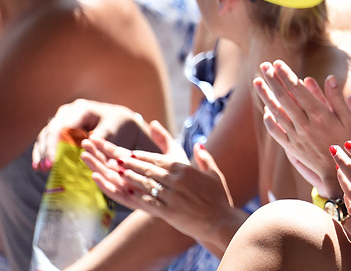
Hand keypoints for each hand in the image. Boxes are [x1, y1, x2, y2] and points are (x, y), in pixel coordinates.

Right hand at [32, 99, 150, 171]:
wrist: (121, 121)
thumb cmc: (120, 127)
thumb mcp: (113, 133)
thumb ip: (99, 141)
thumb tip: (85, 152)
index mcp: (82, 109)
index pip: (64, 127)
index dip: (57, 145)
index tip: (54, 161)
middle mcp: (69, 112)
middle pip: (52, 130)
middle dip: (48, 150)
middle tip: (46, 167)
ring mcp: (62, 119)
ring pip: (46, 135)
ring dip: (43, 152)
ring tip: (41, 169)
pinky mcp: (59, 129)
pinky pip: (47, 140)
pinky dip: (44, 152)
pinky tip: (39, 167)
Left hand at [80, 121, 233, 242]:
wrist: (220, 221)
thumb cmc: (218, 198)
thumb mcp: (214, 173)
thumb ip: (204, 158)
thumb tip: (198, 144)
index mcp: (186, 169)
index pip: (159, 159)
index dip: (142, 157)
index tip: (130, 154)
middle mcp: (176, 181)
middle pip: (149, 170)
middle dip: (131, 164)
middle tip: (116, 159)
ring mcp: (171, 196)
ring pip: (145, 184)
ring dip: (129, 177)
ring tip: (116, 173)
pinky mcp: (168, 211)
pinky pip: (148, 202)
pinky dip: (135, 196)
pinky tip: (125, 193)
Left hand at [254, 60, 350, 197]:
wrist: (338, 173)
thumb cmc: (346, 143)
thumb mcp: (349, 120)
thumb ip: (338, 99)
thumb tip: (330, 78)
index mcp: (320, 115)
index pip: (298, 90)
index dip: (286, 75)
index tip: (278, 63)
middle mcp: (305, 125)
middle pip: (283, 98)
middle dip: (272, 80)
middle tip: (263, 65)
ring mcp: (296, 136)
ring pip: (276, 113)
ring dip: (265, 96)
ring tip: (257, 82)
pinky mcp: (291, 147)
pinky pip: (275, 131)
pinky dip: (268, 120)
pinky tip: (265, 109)